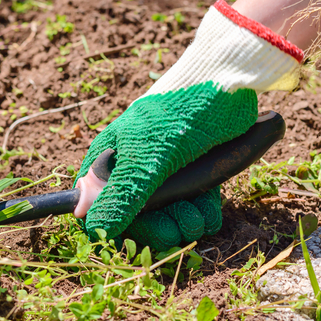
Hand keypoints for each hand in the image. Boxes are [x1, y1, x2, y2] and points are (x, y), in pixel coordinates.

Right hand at [75, 0, 303, 250]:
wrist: (230, 82)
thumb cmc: (180, 112)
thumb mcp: (148, 156)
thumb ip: (121, 194)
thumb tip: (91, 228)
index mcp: (108, 161)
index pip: (97, 210)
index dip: (117, 229)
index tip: (139, 238)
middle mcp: (132, 171)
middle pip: (136, 223)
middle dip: (159, 230)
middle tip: (177, 227)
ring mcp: (164, 176)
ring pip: (168, 220)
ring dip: (185, 224)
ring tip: (197, 211)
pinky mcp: (194, 177)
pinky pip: (193, 210)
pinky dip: (204, 213)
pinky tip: (209, 205)